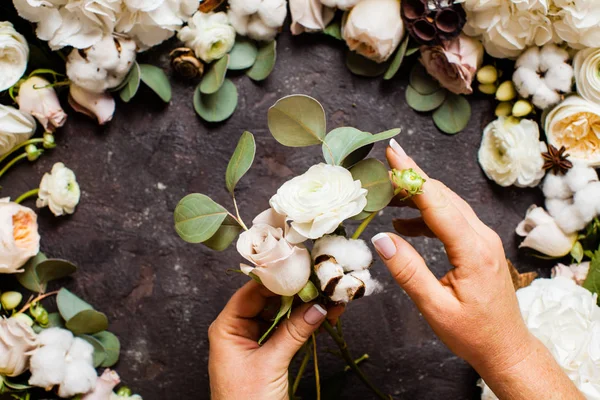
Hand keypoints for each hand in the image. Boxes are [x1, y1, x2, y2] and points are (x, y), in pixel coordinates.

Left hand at [208, 281, 333, 399]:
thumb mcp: (270, 364)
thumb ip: (293, 332)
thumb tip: (317, 306)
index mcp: (226, 327)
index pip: (252, 292)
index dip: (276, 279)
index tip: (301, 268)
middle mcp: (238, 329)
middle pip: (269, 300)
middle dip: (296, 292)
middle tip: (320, 281)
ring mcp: (254, 340)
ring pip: (281, 314)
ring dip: (305, 307)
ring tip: (329, 297)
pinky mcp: (268, 352)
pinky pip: (288, 330)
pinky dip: (305, 323)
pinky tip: (325, 315)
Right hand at [370, 139, 582, 398]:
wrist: (506, 347)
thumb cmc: (473, 333)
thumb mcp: (435, 307)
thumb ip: (408, 271)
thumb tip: (382, 239)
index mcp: (472, 249)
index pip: (437, 201)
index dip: (412, 175)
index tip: (393, 152)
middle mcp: (481, 237)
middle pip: (443, 196)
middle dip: (412, 178)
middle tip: (384, 165)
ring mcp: (483, 240)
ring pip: (448, 205)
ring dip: (419, 196)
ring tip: (388, 193)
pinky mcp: (480, 246)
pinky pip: (452, 220)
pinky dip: (427, 215)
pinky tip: (405, 223)